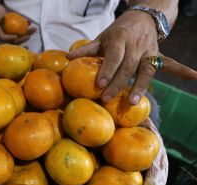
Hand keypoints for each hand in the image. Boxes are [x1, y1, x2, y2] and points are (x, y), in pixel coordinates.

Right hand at [0, 3, 35, 43]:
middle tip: (28, 36)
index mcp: (0, 34)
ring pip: (20, 37)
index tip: (16, 36)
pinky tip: (30, 22)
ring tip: (34, 29)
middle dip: (22, 39)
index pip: (4, 38)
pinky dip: (27, 28)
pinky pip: (23, 31)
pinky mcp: (16, 31)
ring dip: (28, 34)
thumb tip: (1, 19)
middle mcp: (6, 36)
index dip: (10, 38)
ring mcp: (12, 34)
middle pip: (14, 40)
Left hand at [67, 11, 196, 104]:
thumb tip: (67, 58)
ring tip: (134, 101)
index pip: (113, 57)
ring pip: (146, 70)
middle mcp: (136, 46)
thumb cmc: (118, 31)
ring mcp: (149, 51)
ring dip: (141, 86)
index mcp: (120, 39)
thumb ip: (87, 49)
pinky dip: (183, 71)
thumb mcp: (102, 37)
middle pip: (127, 67)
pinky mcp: (158, 55)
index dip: (106, 70)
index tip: (98, 85)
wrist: (142, 17)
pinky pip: (170, 64)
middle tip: (108, 99)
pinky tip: (194, 76)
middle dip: (118, 83)